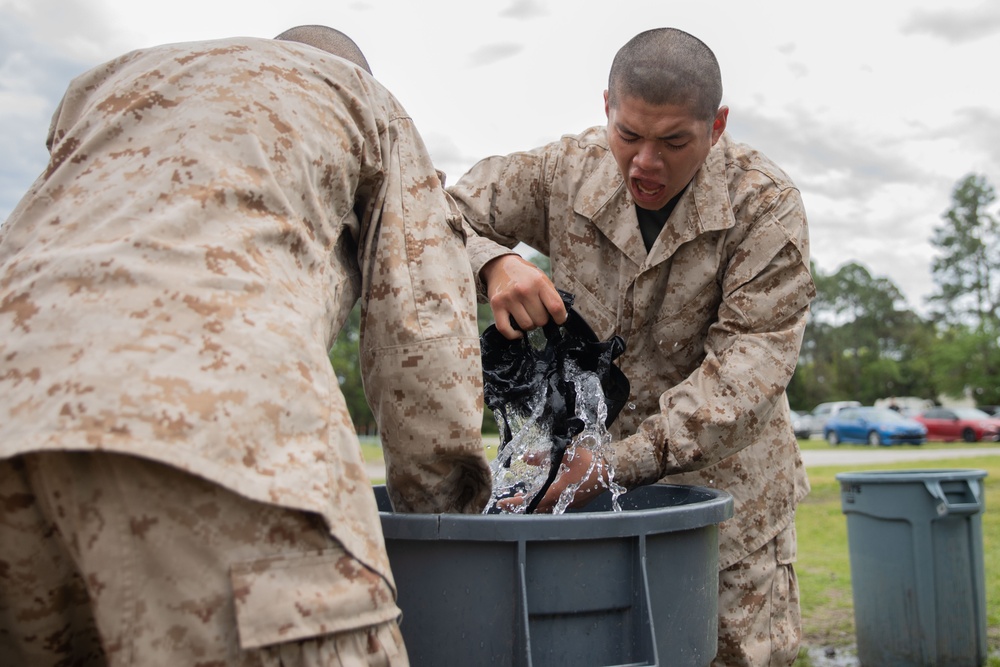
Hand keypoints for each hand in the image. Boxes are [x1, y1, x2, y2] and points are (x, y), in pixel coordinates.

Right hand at [482, 254, 566, 339]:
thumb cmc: (524, 275)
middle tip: (537, 313)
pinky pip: (505, 329)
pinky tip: (518, 332)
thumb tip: (559, 317)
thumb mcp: (541, 278)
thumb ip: (551, 295)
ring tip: (527, 317)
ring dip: (529, 325)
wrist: (501, 266)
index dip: (560, 318)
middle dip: (542, 319)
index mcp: (539, 282)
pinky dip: (513, 335)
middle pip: (541, 320)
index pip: (556, 307)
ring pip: (526, 326)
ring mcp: (509, 298)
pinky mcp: (496, 305)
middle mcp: (524, 290)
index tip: (558, 320)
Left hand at [496, 441, 610, 513]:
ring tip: (521, 500)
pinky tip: (541, 497)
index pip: (532, 500)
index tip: (503, 503)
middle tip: (506, 504)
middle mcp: (563, 501)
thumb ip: (544, 456)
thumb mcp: (566, 455)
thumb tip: (525, 457)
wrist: (612, 471)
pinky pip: (555, 506)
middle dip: (520, 506)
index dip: (516, 503)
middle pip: (536, 508)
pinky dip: (544, 503)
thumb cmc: (590, 462)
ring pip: (546, 509)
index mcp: (559, 491)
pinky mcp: (575, 503)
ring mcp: (570, 504)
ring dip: (532, 505)